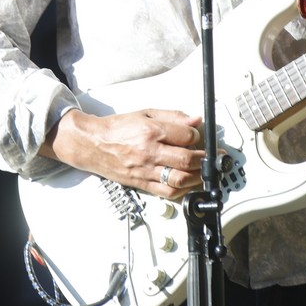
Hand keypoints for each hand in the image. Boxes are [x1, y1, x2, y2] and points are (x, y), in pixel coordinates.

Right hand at [43, 108, 204, 197]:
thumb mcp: (145, 113)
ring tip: (204, 171)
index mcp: (150, 131)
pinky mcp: (142, 183)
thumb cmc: (117, 128)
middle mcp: (149, 152)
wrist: (92, 144)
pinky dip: (183, 190)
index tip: (201, 137)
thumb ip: (172, 116)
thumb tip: (195, 120)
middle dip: (205, 159)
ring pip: (180, 179)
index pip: (186, 136)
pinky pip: (167, 192)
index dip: (199, 137)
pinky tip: (189, 184)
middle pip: (186, 159)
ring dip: (198, 176)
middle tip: (212, 157)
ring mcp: (145, 170)